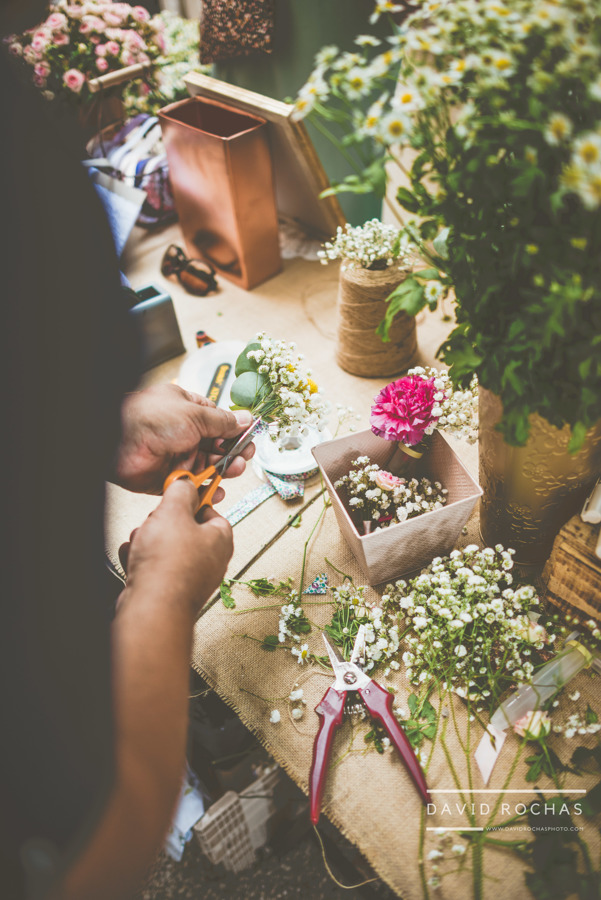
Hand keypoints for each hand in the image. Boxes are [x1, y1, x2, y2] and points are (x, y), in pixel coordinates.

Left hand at [114, 384, 254, 494]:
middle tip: (242, 459)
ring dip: (222, 471)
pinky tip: (215, 490)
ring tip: (232, 471)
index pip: (218, 423)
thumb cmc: (151, 418)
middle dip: (232, 454)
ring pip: (207, 468)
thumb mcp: (195, 414)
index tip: (249, 440)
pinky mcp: (168, 479)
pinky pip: (192, 487)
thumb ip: (223, 421)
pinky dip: (205, 489)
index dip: (235, 433)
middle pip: (216, 447)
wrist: (120, 441)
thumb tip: (245, 419)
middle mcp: (182, 433)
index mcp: (187, 411)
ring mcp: (175, 456)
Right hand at [119, 479, 232, 617]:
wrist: (152, 607)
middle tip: (155, 527)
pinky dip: (141, 563)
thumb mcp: (174, 511)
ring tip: (142, 548)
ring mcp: (191, 577)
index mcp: (220, 538)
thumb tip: (185, 484)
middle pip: (182, 529)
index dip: (189, 503)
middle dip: (160, 525)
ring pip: (164, 548)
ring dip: (147, 543)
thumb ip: (181, 491)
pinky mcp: (171, 590)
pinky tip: (135, 564)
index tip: (176, 499)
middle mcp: (210, 560)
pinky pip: (153, 567)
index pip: (209, 511)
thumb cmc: (168, 565)